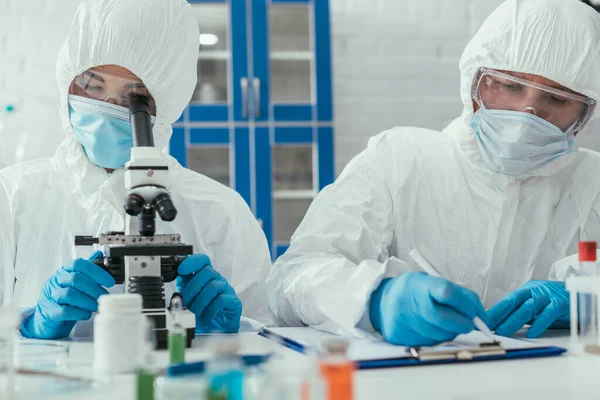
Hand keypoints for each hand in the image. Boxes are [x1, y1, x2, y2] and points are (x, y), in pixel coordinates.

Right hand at [20, 251, 114, 338]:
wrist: (46, 318)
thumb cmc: (64, 299)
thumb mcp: (75, 283)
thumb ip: (86, 270)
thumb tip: (99, 254)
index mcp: (64, 272)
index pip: (79, 264)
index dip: (96, 272)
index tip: (109, 281)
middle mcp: (55, 281)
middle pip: (76, 279)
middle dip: (94, 289)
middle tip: (103, 296)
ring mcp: (50, 296)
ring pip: (70, 294)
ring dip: (87, 301)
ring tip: (96, 306)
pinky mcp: (49, 312)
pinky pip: (64, 311)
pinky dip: (79, 313)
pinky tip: (86, 314)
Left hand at [176, 254, 241, 332]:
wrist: (215, 331)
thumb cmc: (202, 314)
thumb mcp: (188, 300)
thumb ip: (183, 288)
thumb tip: (176, 278)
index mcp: (206, 277)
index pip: (203, 261)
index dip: (192, 262)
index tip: (181, 270)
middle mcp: (217, 280)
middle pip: (207, 272)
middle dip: (193, 289)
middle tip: (187, 302)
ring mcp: (226, 290)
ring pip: (213, 286)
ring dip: (201, 302)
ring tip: (197, 313)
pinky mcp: (233, 301)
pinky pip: (222, 299)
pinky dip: (211, 309)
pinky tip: (207, 316)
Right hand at [369, 272, 485, 345]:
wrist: (381, 302)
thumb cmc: (413, 291)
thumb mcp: (431, 282)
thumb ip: (457, 294)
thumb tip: (479, 315)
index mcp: (418, 285)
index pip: (447, 292)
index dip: (466, 304)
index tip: (475, 312)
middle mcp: (408, 303)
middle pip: (444, 319)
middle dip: (463, 324)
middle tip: (470, 324)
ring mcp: (402, 321)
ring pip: (440, 335)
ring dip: (451, 332)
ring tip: (446, 323)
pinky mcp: (400, 336)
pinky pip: (429, 343)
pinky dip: (437, 338)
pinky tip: (432, 329)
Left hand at [486, 280, 568, 337]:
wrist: (577, 295)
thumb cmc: (553, 302)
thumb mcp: (534, 305)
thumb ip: (520, 312)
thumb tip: (498, 322)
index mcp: (526, 291)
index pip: (506, 301)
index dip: (494, 312)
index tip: (481, 322)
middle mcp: (534, 292)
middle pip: (513, 303)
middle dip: (498, 316)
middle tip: (487, 327)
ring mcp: (547, 297)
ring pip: (527, 308)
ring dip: (513, 321)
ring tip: (502, 331)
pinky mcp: (560, 304)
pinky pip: (548, 314)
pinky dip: (539, 323)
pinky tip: (532, 333)